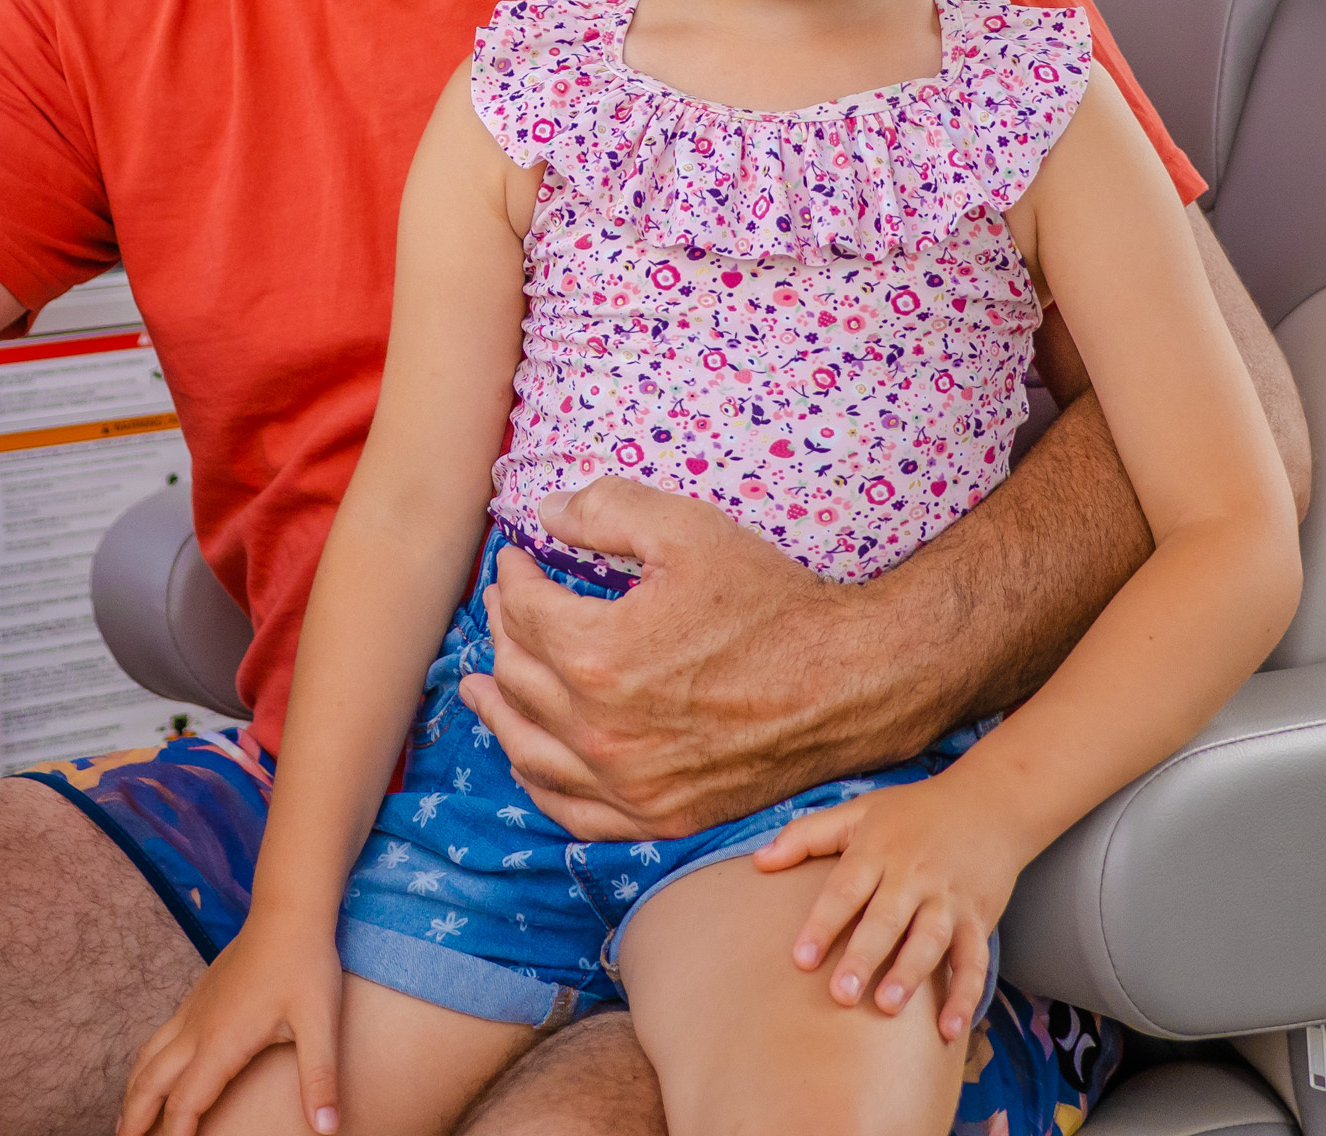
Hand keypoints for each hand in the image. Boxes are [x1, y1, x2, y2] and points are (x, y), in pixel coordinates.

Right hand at [117, 912, 344, 1135]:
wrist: (288, 909)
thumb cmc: (305, 964)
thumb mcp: (320, 1022)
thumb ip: (320, 1077)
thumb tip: (327, 1126)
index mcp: (222, 1042)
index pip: (186, 1103)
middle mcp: (198, 1029)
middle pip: (152, 1083)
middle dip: (136, 1119)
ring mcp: (194, 1009)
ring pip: (148, 1057)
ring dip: (134, 1091)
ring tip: (125, 1121)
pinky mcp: (198, 995)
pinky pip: (160, 1036)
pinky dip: (145, 1063)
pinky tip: (151, 1071)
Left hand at [457, 478, 901, 841]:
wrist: (848, 681)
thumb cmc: (770, 602)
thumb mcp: (686, 529)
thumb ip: (605, 510)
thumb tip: (545, 514)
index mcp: (597, 655)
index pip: (523, 612)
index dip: (513, 579)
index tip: (518, 561)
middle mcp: (601, 730)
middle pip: (517, 676)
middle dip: (503, 632)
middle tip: (504, 608)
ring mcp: (629, 783)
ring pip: (529, 750)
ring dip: (497, 711)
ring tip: (477, 689)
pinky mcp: (659, 815)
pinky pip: (573, 810)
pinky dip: (539, 781)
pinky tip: (531, 760)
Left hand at [751, 773, 1022, 1041]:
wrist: (990, 802)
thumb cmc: (913, 811)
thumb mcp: (859, 811)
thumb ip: (805, 836)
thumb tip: (757, 862)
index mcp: (878, 851)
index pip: (846, 889)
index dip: (823, 924)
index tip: (801, 958)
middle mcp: (913, 876)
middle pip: (886, 920)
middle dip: (864, 957)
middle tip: (841, 995)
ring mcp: (948, 899)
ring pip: (930, 940)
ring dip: (910, 974)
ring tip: (888, 1006)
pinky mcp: (978, 919)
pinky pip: (975, 962)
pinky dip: (965, 995)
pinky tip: (950, 1029)